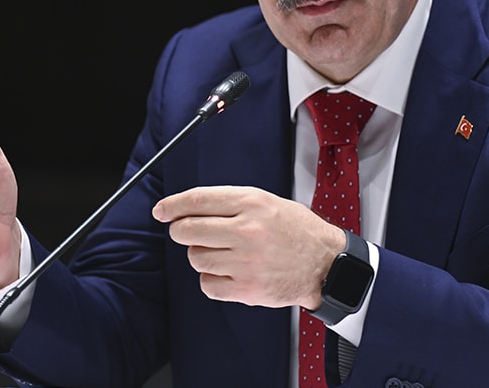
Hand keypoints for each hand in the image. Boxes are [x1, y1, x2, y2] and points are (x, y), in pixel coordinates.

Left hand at [153, 186, 344, 309]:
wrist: (327, 265)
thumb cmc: (297, 231)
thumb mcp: (268, 202)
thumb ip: (231, 203)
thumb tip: (188, 209)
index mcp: (252, 203)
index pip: (198, 200)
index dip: (172, 205)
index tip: (161, 211)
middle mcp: (247, 231)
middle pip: (187, 230)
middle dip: (181, 231)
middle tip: (188, 233)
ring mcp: (246, 262)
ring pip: (195, 258)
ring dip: (201, 256)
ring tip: (223, 254)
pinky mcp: (247, 288)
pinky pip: (207, 284)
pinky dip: (211, 280)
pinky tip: (228, 273)